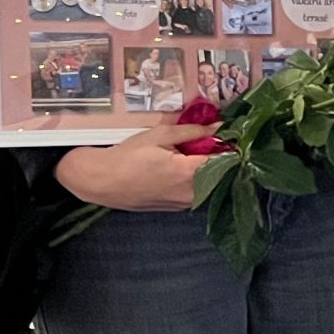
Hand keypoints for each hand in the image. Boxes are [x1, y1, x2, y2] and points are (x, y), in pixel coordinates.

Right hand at [53, 118, 217, 211]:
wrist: (102, 181)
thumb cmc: (128, 156)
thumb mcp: (159, 135)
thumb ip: (193, 131)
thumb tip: (219, 125)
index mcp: (189, 173)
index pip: (226, 159)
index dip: (230, 145)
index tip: (231, 134)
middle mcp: (192, 192)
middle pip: (220, 172)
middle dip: (219, 156)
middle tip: (210, 140)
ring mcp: (185, 203)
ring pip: (209, 183)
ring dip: (208, 168)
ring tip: (194, 152)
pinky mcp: (178, 208)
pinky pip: (197, 191)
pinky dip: (197, 179)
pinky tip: (183, 167)